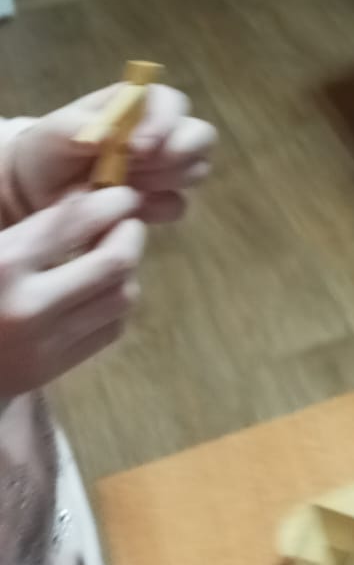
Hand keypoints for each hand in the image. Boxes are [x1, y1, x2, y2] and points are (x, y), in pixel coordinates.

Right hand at [0, 187, 145, 398]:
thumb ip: (39, 226)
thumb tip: (91, 195)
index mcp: (4, 264)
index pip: (79, 221)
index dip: (112, 202)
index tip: (123, 195)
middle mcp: (28, 306)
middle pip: (116, 261)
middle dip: (130, 233)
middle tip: (126, 223)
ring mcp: (42, 344)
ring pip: (122, 296)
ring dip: (125, 271)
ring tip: (110, 257)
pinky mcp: (50, 369)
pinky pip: (110, 329)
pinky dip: (113, 303)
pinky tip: (97, 291)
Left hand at [9, 85, 214, 222]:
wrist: (35, 190)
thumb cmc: (48, 148)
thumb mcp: (53, 132)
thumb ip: (79, 126)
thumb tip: (108, 133)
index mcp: (138, 105)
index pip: (171, 102)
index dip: (164, 122)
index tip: (137, 148)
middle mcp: (161, 132)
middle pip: (200, 136)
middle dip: (179, 154)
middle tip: (140, 169)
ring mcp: (164, 167)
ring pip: (196, 170)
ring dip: (164, 181)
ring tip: (122, 189)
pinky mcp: (159, 199)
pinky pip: (176, 205)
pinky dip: (154, 209)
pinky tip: (124, 209)